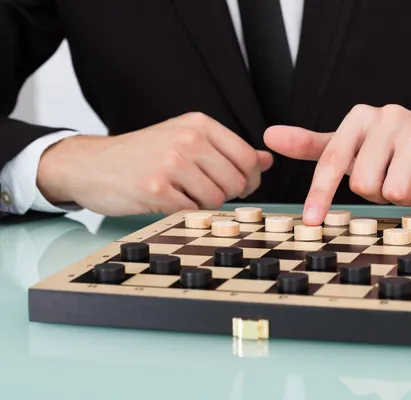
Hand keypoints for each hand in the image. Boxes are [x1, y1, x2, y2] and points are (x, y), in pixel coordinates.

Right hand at [37, 112, 272, 215]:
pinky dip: (184, 212)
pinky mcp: (156, 188)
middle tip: (202, 192)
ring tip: (181, 194)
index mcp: (200, 124)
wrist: (90, 165)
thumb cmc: (142, 155)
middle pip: (236, 182)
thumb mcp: (186, 140)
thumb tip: (267, 160)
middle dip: (226, 195)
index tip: (238, 186)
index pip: (249, 158)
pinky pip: (192, 211)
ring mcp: (171, 163)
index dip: (250, 180)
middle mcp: (188, 139)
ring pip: (217, 199)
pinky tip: (167, 200)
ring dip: (203, 205)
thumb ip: (228, 150)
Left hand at [264, 104, 410, 224]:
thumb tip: (269, 136)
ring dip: (400, 197)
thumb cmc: (393, 150)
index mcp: (361, 117)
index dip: (320, 194)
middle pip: (363, 183)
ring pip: (392, 191)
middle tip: (387, 179)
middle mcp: (389, 116)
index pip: (331, 160)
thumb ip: (312, 145)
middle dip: (374, 193)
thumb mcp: (351, 146)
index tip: (311, 221)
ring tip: (408, 179)